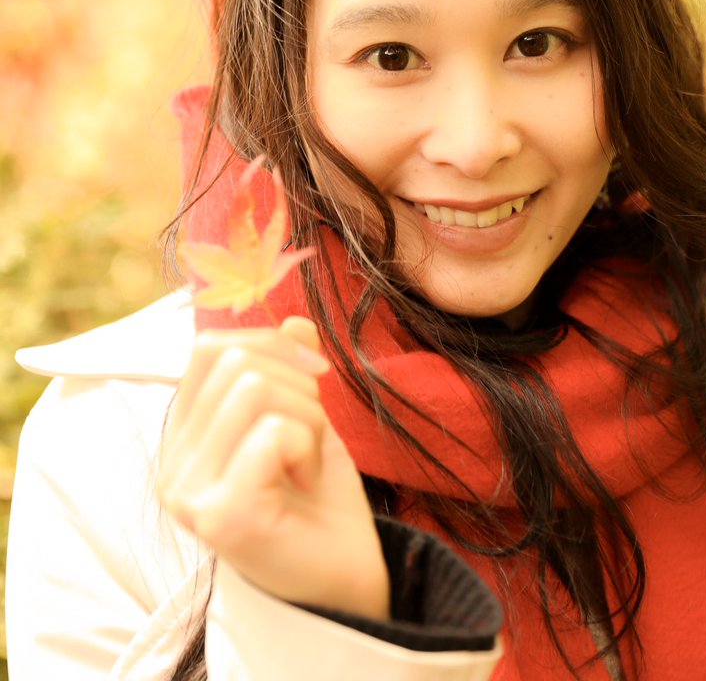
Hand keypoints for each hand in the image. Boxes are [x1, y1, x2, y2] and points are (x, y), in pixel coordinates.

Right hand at [157, 317, 389, 619]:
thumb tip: (294, 318)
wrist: (345, 577)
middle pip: (235, 362)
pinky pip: (272, 432)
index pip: (210, 347)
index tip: (314, 379)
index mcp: (182, 438)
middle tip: (309, 439)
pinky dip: (307, 446)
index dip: (273, 345)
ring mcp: (189, 495)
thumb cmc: (318, 499)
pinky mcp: (221, 517)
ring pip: (254, 389)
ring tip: (306, 461)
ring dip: (306, 417)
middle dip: (297, 385)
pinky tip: (305, 483)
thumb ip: (290, 368)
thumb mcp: (304, 417)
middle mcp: (171, 467)